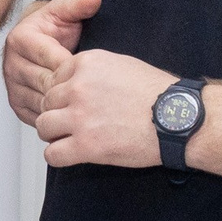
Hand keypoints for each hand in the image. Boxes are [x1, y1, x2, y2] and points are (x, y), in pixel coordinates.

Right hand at [3, 0, 100, 125]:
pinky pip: (37, 117)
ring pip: (42, 103)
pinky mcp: (17, 104)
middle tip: (93, 89)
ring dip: (64, 104)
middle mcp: (11, 64)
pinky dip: (55, 117)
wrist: (40, 41)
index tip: (93, 69)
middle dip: (71, 86)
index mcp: (20, 39)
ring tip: (85, 101)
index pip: (52, 60)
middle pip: (46, 83)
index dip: (75, 66)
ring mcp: (12, 86)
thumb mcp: (66, 10)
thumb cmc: (53, 27)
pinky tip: (72, 110)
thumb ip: (79, 5)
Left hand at [34, 48, 174, 168]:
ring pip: (43, 126)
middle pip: (46, 102)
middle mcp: (78, 87)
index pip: (54, 78)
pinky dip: (59, 156)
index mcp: (86, 64)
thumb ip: (91, 72)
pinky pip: (52, 154)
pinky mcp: (86, 145)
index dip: (64, 93)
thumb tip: (71, 82)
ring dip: (54, 134)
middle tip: (75, 123)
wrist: (178, 119)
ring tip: (72, 138)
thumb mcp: (121, 65)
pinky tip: (73, 153)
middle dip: (58, 113)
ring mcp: (80, 117)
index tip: (76, 103)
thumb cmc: (158, 94)